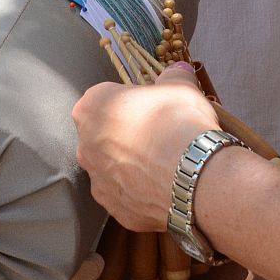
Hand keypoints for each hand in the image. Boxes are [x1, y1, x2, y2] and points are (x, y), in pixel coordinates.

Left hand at [72, 63, 218, 231]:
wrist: (194, 176)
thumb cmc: (180, 122)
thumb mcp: (180, 87)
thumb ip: (173, 76)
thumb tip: (177, 69)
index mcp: (92, 107)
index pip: (106, 98)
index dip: (130, 101)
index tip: (152, 106)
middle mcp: (85, 146)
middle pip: (105, 135)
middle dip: (127, 134)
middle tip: (159, 134)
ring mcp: (99, 182)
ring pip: (114, 168)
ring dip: (132, 165)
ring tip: (165, 164)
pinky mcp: (116, 209)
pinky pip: (127, 196)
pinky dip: (142, 192)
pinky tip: (166, 187)